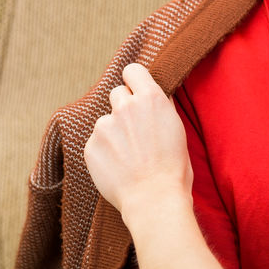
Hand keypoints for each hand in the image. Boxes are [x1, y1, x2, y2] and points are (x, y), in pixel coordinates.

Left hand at [84, 63, 192, 218]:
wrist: (154, 197)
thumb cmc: (174, 166)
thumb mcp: (177, 128)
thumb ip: (161, 107)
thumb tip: (153, 95)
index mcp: (151, 99)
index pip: (132, 70)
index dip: (134, 81)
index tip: (136, 91)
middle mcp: (125, 107)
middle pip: (117, 93)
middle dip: (124, 107)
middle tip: (135, 129)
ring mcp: (104, 126)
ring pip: (106, 120)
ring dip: (114, 131)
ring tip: (128, 154)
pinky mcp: (91, 146)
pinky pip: (97, 141)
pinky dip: (105, 151)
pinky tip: (118, 165)